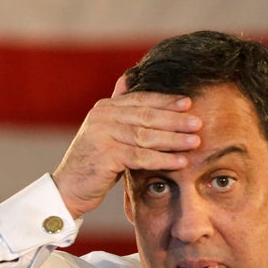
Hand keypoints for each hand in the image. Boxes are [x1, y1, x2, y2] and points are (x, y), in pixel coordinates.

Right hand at [51, 75, 201, 218]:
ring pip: (146, 136)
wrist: (68, 188)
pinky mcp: (105, 156)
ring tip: (195, 142)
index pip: (141, 99)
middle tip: (198, 123)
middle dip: (175, 119)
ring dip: (173, 139)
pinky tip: (180, 162)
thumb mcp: (105, 132)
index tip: (189, 103)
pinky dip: (163, 159)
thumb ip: (119, 110)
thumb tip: (128, 80)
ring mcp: (102, 135)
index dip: (166, 100)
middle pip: (146, 116)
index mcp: (105, 108)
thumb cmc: (93, 162)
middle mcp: (102, 117)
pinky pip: (141, 157)